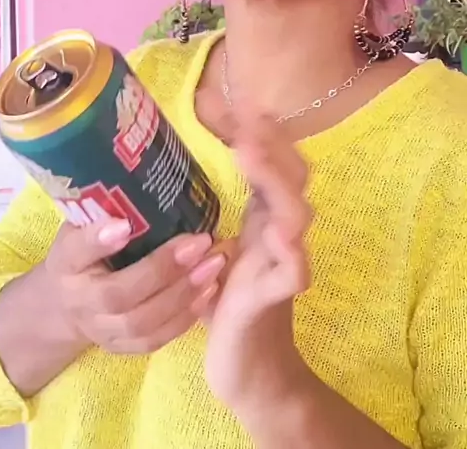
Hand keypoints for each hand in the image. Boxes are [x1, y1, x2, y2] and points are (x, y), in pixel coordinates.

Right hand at [44, 218, 226, 354]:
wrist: (67, 304)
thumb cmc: (86, 251)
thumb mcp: (84, 224)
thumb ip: (106, 206)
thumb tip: (149, 167)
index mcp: (65, 263)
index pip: (76, 251)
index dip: (98, 240)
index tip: (123, 224)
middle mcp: (80, 301)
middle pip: (117, 295)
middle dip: (162, 270)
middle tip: (200, 242)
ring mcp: (101, 330)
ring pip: (142, 323)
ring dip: (183, 293)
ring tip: (215, 264)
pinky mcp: (123, 349)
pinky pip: (156, 340)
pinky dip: (186, 317)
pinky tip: (209, 289)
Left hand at [204, 112, 310, 418]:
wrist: (249, 367)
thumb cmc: (227, 301)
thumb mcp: (215, 246)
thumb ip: (207, 210)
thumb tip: (171, 166)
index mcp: (264, 217)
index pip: (272, 161)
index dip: (259, 129)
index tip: (233, 98)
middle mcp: (279, 232)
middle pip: (291, 176)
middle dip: (269, 140)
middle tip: (244, 112)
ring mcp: (282, 262)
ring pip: (295, 214)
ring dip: (274, 180)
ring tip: (250, 152)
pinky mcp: (275, 298)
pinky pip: (292, 272)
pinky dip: (289, 251)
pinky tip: (277, 233)